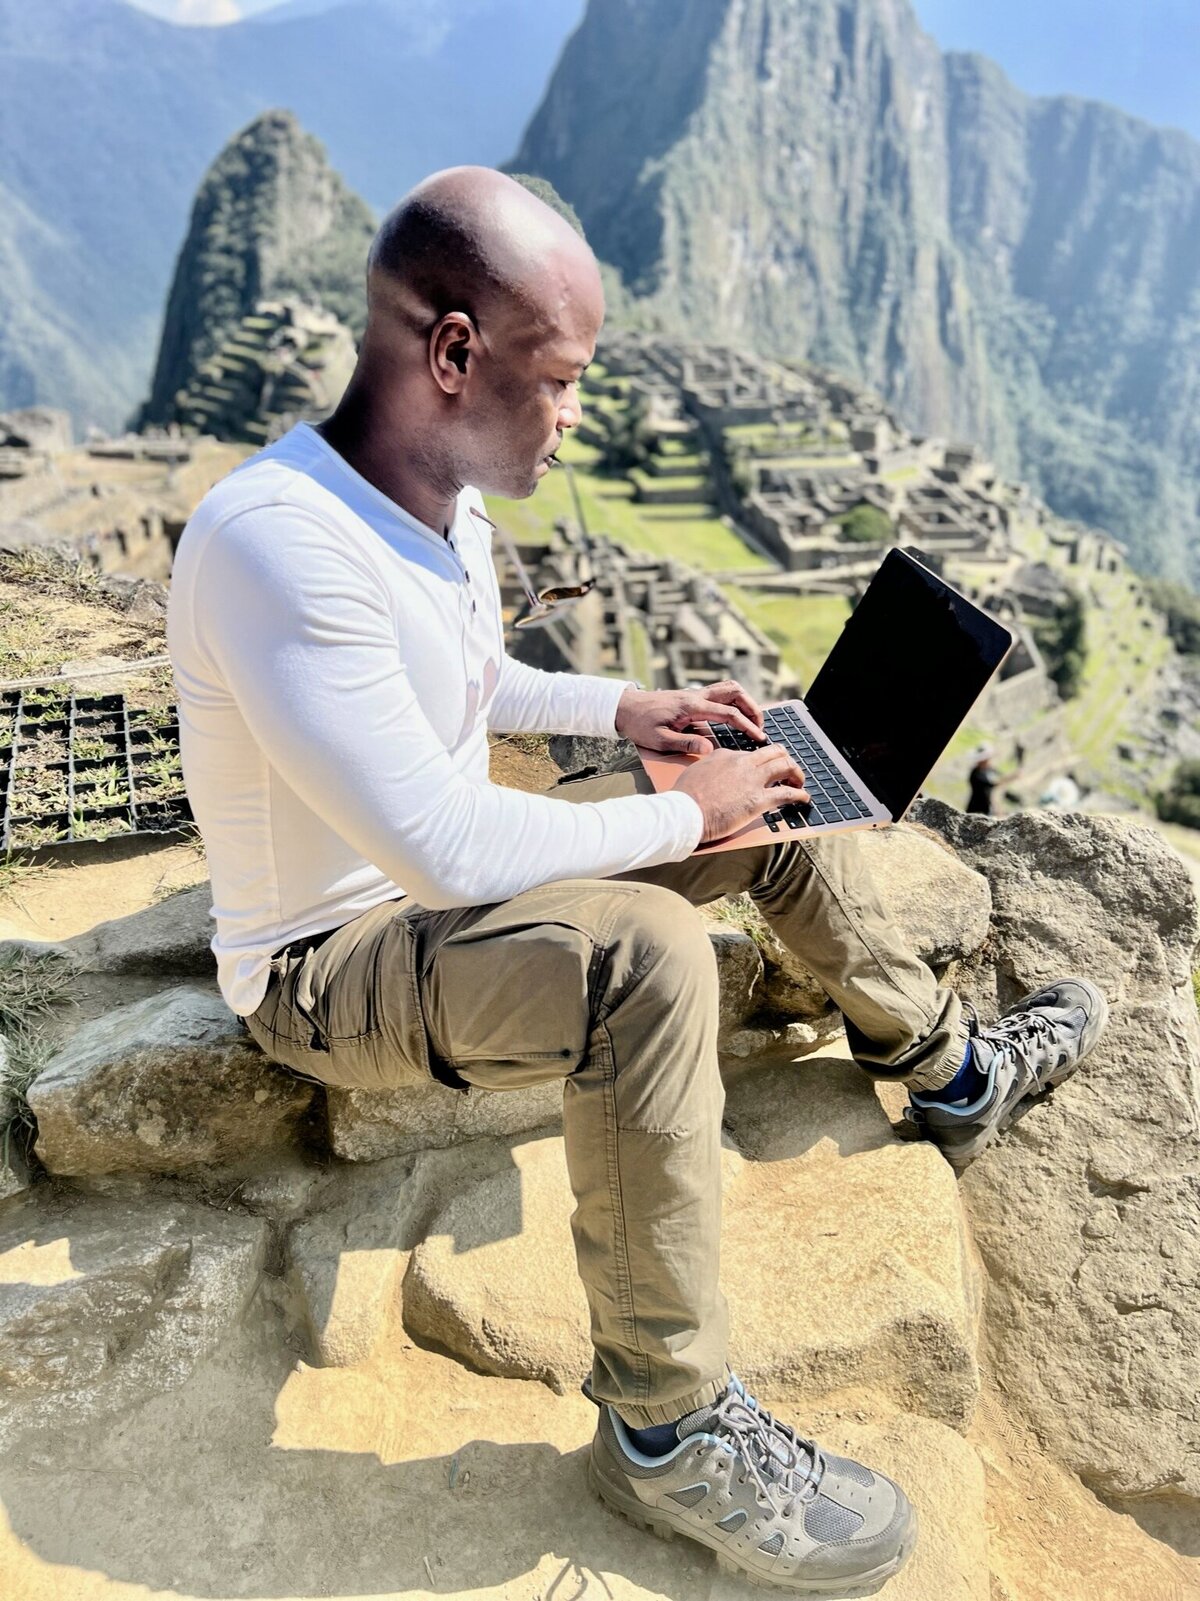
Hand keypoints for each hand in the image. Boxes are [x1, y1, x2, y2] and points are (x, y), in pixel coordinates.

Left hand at [614, 680, 765, 754]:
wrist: (625, 708)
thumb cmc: (640, 724)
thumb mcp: (659, 740)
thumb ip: (685, 743)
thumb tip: (708, 749)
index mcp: (692, 707)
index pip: (729, 713)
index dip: (747, 726)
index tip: (759, 738)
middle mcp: (697, 695)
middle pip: (735, 692)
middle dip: (753, 708)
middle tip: (760, 728)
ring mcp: (696, 694)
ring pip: (729, 688)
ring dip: (745, 702)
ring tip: (752, 722)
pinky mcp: (693, 696)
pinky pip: (721, 693)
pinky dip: (734, 701)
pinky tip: (735, 716)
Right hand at [674, 744, 809, 843]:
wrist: (685, 811)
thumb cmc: (686, 795)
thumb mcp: (698, 769)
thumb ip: (712, 764)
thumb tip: (718, 765)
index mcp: (728, 755)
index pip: (753, 752)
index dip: (764, 760)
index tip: (766, 768)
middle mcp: (744, 763)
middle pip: (775, 752)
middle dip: (786, 760)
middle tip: (789, 770)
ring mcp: (752, 781)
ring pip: (786, 767)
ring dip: (797, 774)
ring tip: (799, 782)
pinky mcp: (758, 800)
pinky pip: (787, 794)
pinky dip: (800, 795)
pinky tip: (804, 798)